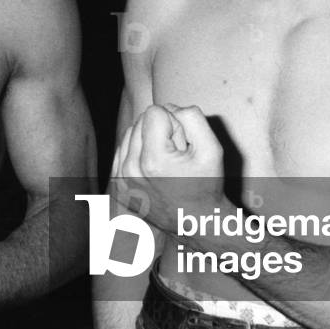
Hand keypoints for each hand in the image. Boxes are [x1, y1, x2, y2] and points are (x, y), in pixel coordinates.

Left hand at [112, 104, 224, 233]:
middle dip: (160, 130)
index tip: (182, 145)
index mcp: (153, 161)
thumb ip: (192, 118)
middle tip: (176, 155)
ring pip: (130, 132)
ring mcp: (120, 179)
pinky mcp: (116, 184)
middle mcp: (131, 169)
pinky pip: (123, 149)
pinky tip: (154, 168)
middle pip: (140, 120)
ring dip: (148, 140)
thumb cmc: (206, 184)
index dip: (174, 123)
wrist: (195, 221)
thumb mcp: (212, 148)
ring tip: (166, 162)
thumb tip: (169, 107)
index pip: (154, 111)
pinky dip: (138, 152)